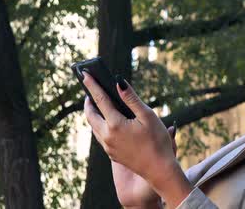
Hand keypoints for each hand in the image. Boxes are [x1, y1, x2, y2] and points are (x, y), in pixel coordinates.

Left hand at [82, 72, 192, 207]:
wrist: (159, 170)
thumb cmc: (157, 141)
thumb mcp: (147, 116)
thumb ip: (131, 98)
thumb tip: (118, 83)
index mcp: (115, 124)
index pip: (100, 100)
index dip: (92, 85)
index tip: (85, 74)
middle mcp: (107, 136)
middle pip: (91, 115)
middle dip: (89, 102)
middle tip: (89, 90)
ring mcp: (108, 147)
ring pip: (94, 127)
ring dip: (93, 114)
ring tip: (96, 104)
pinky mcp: (112, 154)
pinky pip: (100, 136)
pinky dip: (99, 125)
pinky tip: (107, 122)